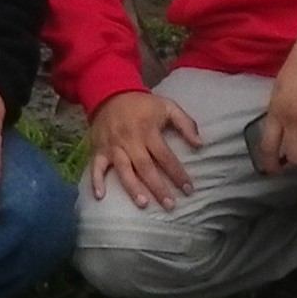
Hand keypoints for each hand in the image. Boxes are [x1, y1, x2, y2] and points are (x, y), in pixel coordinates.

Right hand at [85, 88, 203, 208]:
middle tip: (170, 205)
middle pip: (145, 167)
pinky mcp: (99, 149)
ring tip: (143, 203)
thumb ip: (186, 124)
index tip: (188, 190)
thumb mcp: (168, 106)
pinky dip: (96, 181)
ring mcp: (113, 146)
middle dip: (158, 187)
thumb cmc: (143, 104)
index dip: (177, 173)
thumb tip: (200, 145)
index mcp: (148, 130)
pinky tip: (99, 196)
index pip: (165, 156)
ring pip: (123, 170)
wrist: (110, 92)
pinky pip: (96, 167)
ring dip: (132, 187)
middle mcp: (130, 140)